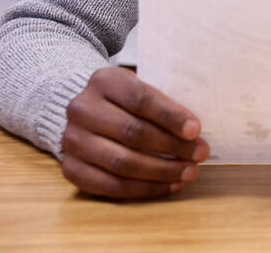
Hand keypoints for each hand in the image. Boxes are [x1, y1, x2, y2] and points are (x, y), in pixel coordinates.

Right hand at [61, 66, 207, 198]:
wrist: (87, 111)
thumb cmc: (127, 100)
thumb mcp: (142, 86)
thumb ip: (163, 103)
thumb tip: (195, 132)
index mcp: (104, 81)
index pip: (140, 100)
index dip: (170, 117)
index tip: (195, 130)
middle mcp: (82, 109)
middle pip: (132, 132)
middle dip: (172, 147)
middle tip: (200, 154)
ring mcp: (72, 140)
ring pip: (122, 163)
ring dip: (162, 172)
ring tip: (189, 173)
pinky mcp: (70, 168)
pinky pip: (110, 186)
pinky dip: (144, 189)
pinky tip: (169, 186)